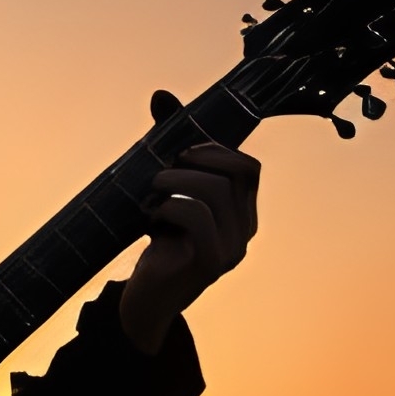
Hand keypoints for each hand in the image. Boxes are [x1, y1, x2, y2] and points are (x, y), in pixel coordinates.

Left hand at [119, 88, 260, 352]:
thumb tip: (161, 95)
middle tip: (163, 168)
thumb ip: (169, 146)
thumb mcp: (166, 190)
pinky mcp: (210, 264)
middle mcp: (244, 231)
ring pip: (215, 192)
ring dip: (176, 180)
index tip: (183, 150)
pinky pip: (197, 217)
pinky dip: (170, 205)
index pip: (248, 168)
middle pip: (235, 174)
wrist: (145, 300)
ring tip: (153, 190)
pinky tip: (152, 216)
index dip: (217, 150)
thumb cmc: (158, 242)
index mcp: (241, 213)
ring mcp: (231, 250)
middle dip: (195, 161)